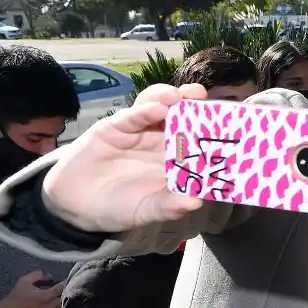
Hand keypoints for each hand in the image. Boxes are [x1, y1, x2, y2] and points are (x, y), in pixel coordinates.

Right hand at [0, 270, 65, 307]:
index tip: (70, 278)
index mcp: (45, 296)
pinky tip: (62, 301)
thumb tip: (51, 276)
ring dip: (67, 299)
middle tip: (70, 285)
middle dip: (69, 291)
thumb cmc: (17, 295)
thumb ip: (38, 275)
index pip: (62, 288)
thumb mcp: (25, 281)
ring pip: (65, 306)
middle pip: (67, 297)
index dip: (67, 282)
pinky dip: (63, 306)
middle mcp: (50, 306)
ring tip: (67, 293)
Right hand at [40, 84, 208, 233]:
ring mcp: (140, 132)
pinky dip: (145, 110)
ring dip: (173, 99)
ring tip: (184, 96)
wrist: (77, 204)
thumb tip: (196, 203)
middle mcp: (161, 142)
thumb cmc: (119, 207)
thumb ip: (169, 207)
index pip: (199, 142)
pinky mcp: (115, 127)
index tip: (230, 126)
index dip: (213, 133)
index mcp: (176, 161)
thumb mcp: (147, 211)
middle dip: (196, 107)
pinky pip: (132, 116)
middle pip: (183, 118)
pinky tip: (158, 107)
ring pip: (160, 108)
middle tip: (208, 99)